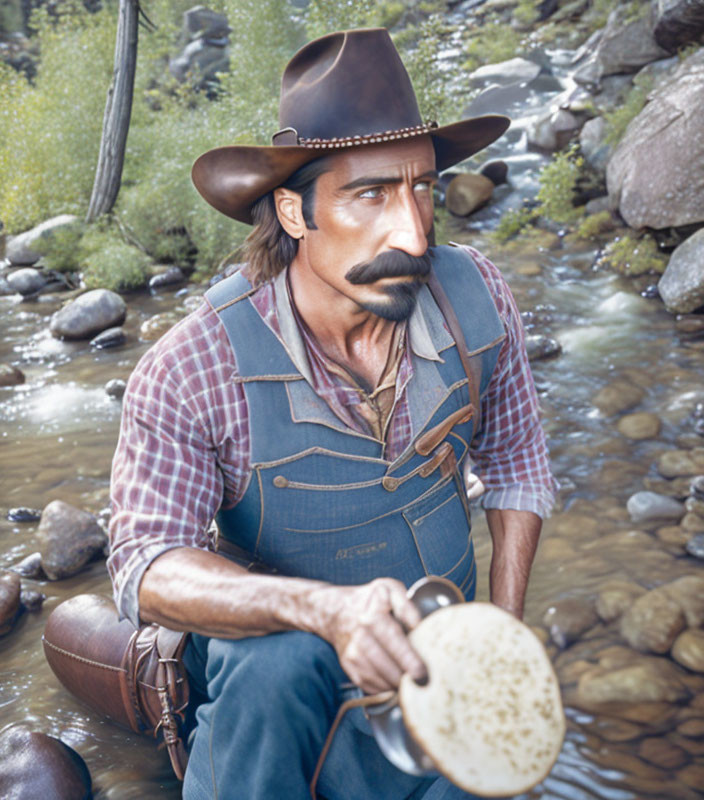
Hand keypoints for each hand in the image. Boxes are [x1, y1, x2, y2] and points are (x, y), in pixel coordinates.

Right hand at [317, 578, 426, 693]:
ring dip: (398, 685)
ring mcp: (352, 654)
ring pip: (380, 681)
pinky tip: (395, 679)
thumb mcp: (390, 589)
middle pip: (388, 666)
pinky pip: (371, 687)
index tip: (422, 673)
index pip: (393, 640)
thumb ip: (406, 604)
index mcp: (372, 615)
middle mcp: (360, 635)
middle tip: (424, 682)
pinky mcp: (349, 668)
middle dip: (407, 678)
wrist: (337, 611)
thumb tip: (419, 626)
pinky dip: (386, 687)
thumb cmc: (371, 600)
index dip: (409, 659)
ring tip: (412, 681)